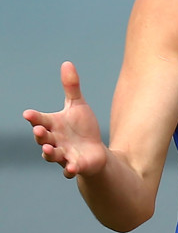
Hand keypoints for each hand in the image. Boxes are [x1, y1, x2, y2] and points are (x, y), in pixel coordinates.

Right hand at [23, 61, 106, 178]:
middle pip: (43, 138)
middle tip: (38, 131)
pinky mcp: (75, 166)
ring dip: (49, 153)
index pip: (40, 120)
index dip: (34, 118)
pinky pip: (69, 169)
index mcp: (53, 125)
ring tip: (47, 150)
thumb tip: (67, 63)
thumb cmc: (82, 128)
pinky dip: (69, 169)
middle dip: (40, 135)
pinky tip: (71, 169)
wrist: (94, 151)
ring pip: (52, 155)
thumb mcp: (78, 105)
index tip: (28, 114)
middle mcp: (54, 141)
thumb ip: (71, 87)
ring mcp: (63, 155)